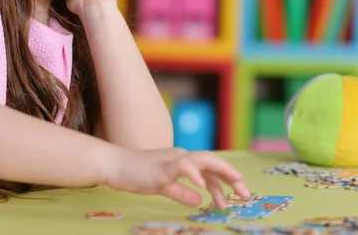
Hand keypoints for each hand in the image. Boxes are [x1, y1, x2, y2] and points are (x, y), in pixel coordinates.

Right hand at [104, 148, 249, 208]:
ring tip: (236, 181)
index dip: (224, 183)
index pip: (209, 171)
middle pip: (212, 162)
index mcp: (182, 162)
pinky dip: (193, 173)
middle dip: (231, 176)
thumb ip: (180, 193)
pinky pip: (180, 167)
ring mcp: (171, 160)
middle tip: (245, 193)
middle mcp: (180, 157)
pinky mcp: (160, 167)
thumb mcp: (162, 187)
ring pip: (202, 159)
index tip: (235, 198)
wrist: (112, 165)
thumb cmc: (135, 174)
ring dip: (220, 170)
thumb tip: (200, 200)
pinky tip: (201, 185)